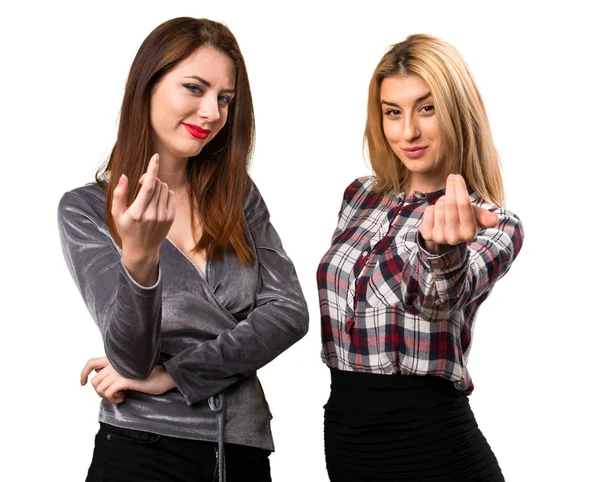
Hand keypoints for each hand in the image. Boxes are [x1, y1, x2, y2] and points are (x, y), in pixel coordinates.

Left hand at [80, 356, 175, 403]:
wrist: (161, 376)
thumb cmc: (147, 376)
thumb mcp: (128, 372)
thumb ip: (115, 372)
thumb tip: (101, 381)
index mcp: (115, 360)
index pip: (91, 363)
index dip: (83, 373)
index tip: (82, 383)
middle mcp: (115, 363)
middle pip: (95, 381)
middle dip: (100, 392)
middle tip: (112, 395)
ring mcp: (119, 371)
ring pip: (100, 388)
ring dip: (108, 397)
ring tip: (119, 397)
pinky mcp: (124, 379)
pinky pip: (108, 392)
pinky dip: (113, 398)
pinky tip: (123, 398)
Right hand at [112, 154, 175, 283]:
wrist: (142, 248)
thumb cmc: (126, 229)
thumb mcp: (116, 214)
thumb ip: (119, 194)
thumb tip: (123, 176)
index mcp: (137, 212)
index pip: (148, 186)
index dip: (152, 169)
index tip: (155, 157)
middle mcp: (152, 214)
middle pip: (157, 184)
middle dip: (150, 179)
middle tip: (142, 184)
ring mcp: (164, 216)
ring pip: (165, 188)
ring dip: (157, 186)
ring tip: (148, 195)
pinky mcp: (171, 217)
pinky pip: (171, 195)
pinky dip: (164, 193)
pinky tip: (156, 201)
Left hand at [419, 174, 497, 253]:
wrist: (445, 237)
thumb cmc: (463, 221)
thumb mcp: (476, 217)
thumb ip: (484, 216)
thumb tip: (494, 220)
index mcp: (470, 233)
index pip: (464, 205)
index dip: (460, 188)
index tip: (457, 177)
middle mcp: (455, 238)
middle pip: (450, 204)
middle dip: (451, 188)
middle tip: (451, 177)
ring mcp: (440, 237)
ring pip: (438, 206)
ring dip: (442, 200)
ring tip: (446, 204)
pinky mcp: (427, 234)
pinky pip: (428, 211)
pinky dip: (432, 208)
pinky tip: (437, 213)